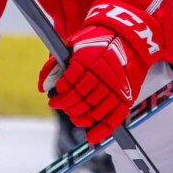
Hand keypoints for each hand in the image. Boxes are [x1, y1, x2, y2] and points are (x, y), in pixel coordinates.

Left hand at [43, 0, 165, 144]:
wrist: (129, 35)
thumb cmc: (98, 39)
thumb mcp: (74, 44)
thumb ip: (56, 63)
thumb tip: (43, 86)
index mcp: (88, 59)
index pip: (70, 84)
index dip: (60, 94)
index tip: (54, 97)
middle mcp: (103, 73)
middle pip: (81, 99)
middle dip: (67, 106)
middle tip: (60, 106)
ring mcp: (117, 85)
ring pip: (95, 110)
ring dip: (81, 117)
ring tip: (73, 116)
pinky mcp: (127, 94)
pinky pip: (115, 117)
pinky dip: (103, 130)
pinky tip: (92, 137)